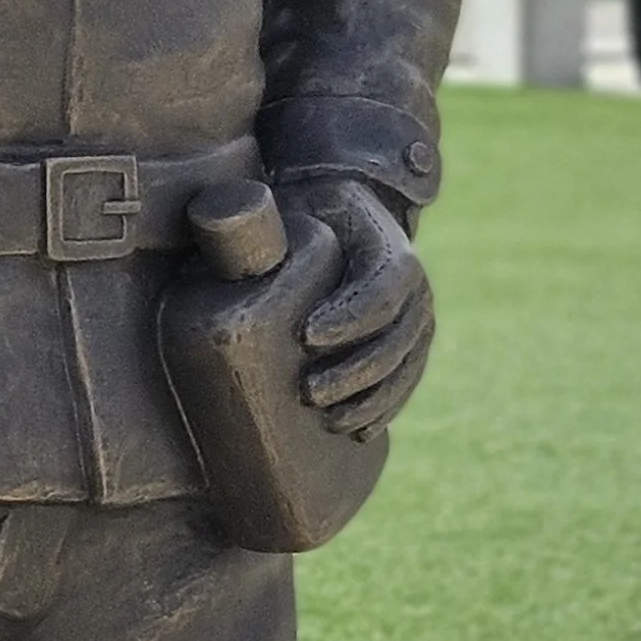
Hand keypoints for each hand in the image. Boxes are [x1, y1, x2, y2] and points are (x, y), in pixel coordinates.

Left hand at [286, 174, 434, 435]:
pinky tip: (358, 431)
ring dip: (370, 398)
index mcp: (384, 243)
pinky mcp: (412, 345)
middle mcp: (413, 283)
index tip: (306, 338)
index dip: (350, 318)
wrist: (338, 223)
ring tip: (329, 420)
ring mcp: (417, 317)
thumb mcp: (288, 209)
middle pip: (397, 335)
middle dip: (355, 371)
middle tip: (308, 392)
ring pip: (406, 365)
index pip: (382, 286)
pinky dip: (385, 408)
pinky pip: (407, 382)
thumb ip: (261, 221)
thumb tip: (223, 238)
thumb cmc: (304, 217)